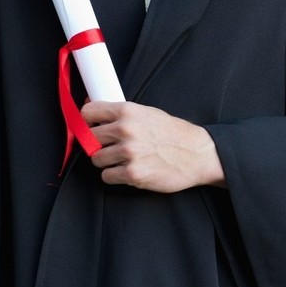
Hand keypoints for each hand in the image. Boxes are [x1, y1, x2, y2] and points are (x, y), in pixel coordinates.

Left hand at [82, 101, 224, 192]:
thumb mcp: (150, 113)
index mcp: (129, 111)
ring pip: (96, 159)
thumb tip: (93, 110)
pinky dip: (116, 175)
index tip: (90, 126)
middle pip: (88, 138)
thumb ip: (122, 114)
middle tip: (113, 145)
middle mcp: (126, 130)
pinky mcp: (132, 174)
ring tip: (126, 158)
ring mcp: (129, 153)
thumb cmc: (175, 134)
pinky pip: (107, 176)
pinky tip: (131, 169)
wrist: (198, 154)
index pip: (88, 112)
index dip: (87, 120)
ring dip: (108, 161)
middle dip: (98, 143)